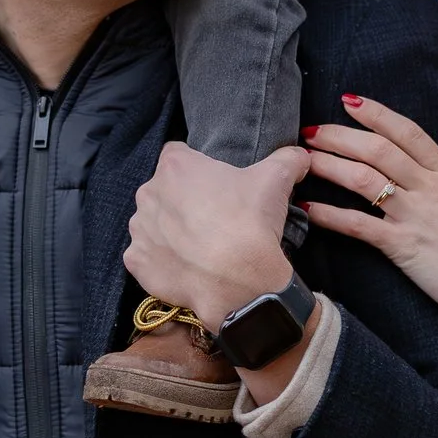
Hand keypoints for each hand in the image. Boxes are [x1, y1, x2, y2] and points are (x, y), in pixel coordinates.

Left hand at [124, 143, 309, 330]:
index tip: (215, 186)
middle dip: (182, 200)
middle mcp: (149, 193)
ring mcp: (140, 229)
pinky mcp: (136, 261)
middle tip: (212, 218)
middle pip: (164, 190)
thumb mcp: (276, 180)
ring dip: (170, 230)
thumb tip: (300, 154)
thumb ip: (287, 158)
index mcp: (175, 166)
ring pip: (153, 223)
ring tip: (201, 245)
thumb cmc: (251, 224)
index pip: (178, 154)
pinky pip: (147, 256)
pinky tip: (187, 266)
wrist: (238, 283)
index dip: (197, 168)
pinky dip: (162, 260)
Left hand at [304, 95, 437, 339]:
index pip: (408, 132)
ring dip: (329, 165)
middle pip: (378, 149)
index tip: (349, 101)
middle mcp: (430, 189)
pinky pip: (359, 226)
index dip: (376, 113)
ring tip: (301, 160)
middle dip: (340, 135)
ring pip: (364, 179)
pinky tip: (308, 208)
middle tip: (310, 131)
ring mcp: (415, 216)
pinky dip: (331, 215)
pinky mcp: (403, 246)